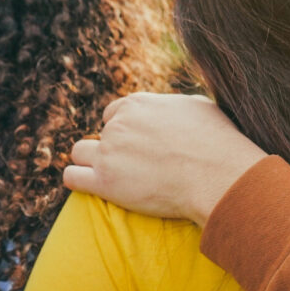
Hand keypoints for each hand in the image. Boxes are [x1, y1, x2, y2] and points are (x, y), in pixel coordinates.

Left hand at [63, 92, 267, 224]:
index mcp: (137, 104)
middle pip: (100, 135)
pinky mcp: (104, 182)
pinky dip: (77, 181)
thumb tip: (176, 108)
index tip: (137, 146)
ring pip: (79, 153)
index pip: (113, 113)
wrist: (217, 175)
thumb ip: (174, 106)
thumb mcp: (197, 107)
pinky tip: (91, 186)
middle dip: (112, 148)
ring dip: (90, 163)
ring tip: (109, 177)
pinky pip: (72, 177)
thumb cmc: (217, 143)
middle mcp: (118, 124)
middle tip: (132, 167)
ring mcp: (109, 152)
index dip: (123, 131)